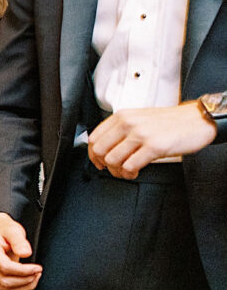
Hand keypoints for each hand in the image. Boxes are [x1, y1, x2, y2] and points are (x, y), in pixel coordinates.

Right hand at [0, 212, 40, 289]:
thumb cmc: (4, 231)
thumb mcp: (13, 230)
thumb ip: (19, 241)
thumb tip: (25, 253)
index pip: (5, 268)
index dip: (23, 270)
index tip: (37, 268)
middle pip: (5, 281)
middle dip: (26, 279)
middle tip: (38, 271)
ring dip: (25, 287)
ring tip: (35, 276)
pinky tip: (30, 281)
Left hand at [87, 103, 214, 177]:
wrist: (197, 120)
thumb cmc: (170, 121)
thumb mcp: (139, 118)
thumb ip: (121, 129)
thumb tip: (103, 147)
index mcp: (122, 116)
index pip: (94, 138)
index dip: (93, 154)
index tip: (98, 162)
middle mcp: (129, 123)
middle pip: (99, 151)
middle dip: (104, 165)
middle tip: (113, 169)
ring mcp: (141, 134)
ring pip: (112, 160)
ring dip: (117, 171)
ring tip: (127, 171)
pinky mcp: (154, 146)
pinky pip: (129, 166)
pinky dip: (129, 174)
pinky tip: (135, 172)